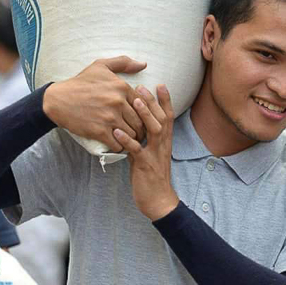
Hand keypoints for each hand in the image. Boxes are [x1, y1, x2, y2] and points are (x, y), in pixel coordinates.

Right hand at [43, 56, 146, 151]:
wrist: (58, 99)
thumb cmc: (81, 82)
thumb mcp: (101, 66)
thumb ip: (124, 63)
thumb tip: (143, 64)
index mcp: (122, 87)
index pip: (144, 105)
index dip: (144, 114)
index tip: (139, 118)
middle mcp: (118, 102)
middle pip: (140, 122)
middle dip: (140, 129)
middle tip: (136, 132)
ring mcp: (109, 117)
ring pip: (132, 134)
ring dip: (131, 139)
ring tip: (127, 138)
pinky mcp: (100, 131)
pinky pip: (119, 144)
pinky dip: (119, 146)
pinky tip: (116, 143)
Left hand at [114, 85, 178, 220]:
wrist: (158, 200)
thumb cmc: (152, 178)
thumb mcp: (151, 155)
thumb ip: (145, 141)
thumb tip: (134, 128)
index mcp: (165, 142)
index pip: (168, 117)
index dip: (165, 101)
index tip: (160, 84)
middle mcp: (163, 145)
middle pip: (162, 119)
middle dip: (153, 102)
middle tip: (142, 87)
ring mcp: (155, 155)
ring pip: (154, 131)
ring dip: (144, 115)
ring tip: (133, 101)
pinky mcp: (145, 166)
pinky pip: (137, 151)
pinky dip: (127, 141)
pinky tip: (117, 132)